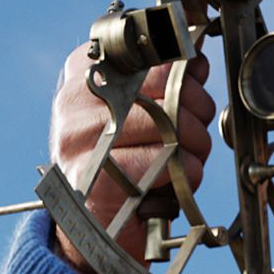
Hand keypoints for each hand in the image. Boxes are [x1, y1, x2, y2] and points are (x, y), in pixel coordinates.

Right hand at [46, 20, 215, 273]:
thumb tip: (197, 59)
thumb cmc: (122, 160)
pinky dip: (184, 173)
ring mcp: (81, 137)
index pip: (142, 45)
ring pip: (168, 123)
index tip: (194, 76)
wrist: (92, 227)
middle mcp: (76, 98)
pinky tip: (175, 181)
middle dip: (195, 106)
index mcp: (85, 71)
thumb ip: (166, 81)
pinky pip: (161, 163)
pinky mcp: (96, 176)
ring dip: (194, 144)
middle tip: (196, 126)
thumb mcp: (140, 112)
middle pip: (163, 81)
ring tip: (188, 157)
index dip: (179, 61)